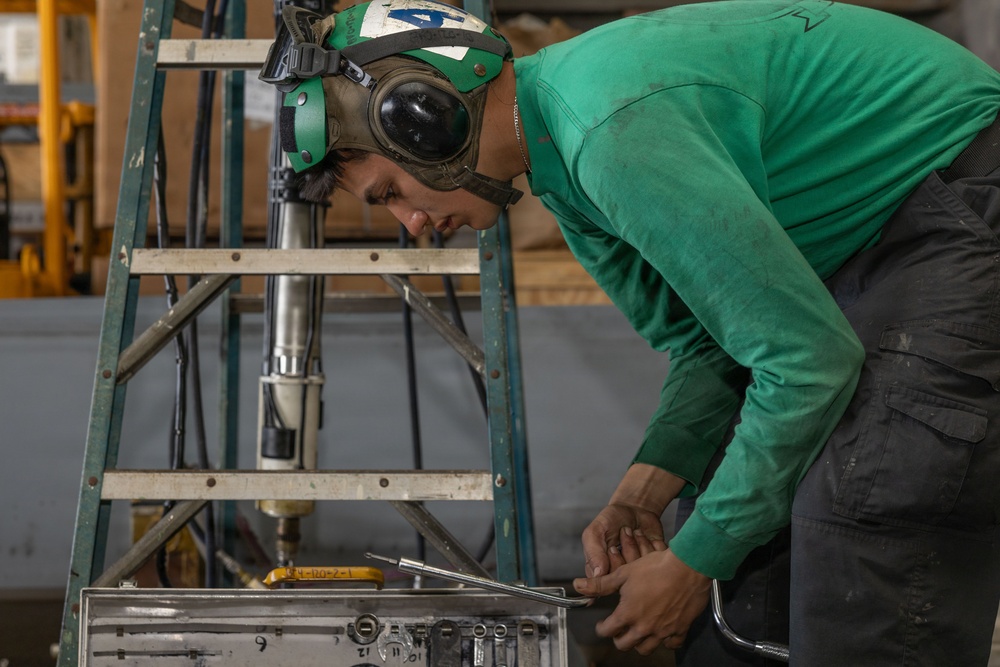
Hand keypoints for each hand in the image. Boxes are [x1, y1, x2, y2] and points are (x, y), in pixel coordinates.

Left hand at [573, 549, 710, 654]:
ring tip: (637, 632)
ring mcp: (662, 631)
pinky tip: (662, 633)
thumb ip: (600, 584)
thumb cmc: (655, 567)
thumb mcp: (623, 573)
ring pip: (646, 649)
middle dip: (618, 638)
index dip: (601, 628)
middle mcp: (644, 627)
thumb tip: (578, 585)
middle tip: (618, 629)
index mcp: (627, 614)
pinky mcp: (680, 629)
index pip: (607, 631)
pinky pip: (671, 644)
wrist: (687, 567)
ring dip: (639, 642)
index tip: (602, 624)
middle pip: (624, 644)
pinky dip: (665, 641)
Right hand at [581, 503, 666, 576]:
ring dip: (640, 544)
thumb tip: (597, 575)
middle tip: (624, 533)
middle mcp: (622, 575)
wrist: (633, 508)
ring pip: (645, 568)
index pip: (607, 582)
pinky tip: (646, 535)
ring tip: (634, 532)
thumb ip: (593, 551)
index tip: (612, 547)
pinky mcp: (656, 562)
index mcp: (603, 571)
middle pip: (628, 577)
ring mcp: (640, 570)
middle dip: (627, 550)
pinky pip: (659, 559)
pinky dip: (653, 543)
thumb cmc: (611, 520)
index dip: (612, 564)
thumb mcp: (595, 531)